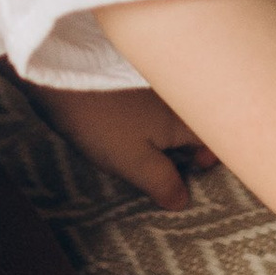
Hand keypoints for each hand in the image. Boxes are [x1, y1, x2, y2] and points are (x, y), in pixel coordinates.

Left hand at [25, 82, 214, 210]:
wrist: (59, 74)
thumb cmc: (101, 121)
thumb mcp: (134, 162)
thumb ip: (163, 183)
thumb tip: (182, 200)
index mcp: (184, 118)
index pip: (216, 140)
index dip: (211, 162)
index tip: (194, 174)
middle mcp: (177, 99)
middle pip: (196, 128)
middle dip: (187, 154)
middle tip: (166, 173)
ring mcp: (155, 88)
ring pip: (174, 119)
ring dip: (166, 142)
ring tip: (144, 160)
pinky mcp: (132, 84)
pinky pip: (153, 109)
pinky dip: (148, 126)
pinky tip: (127, 138)